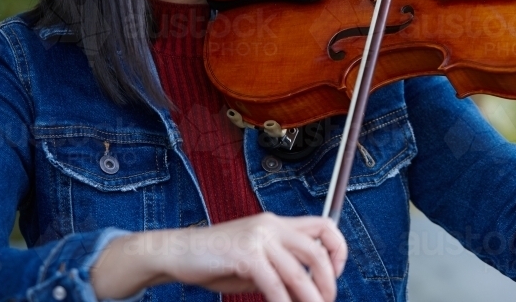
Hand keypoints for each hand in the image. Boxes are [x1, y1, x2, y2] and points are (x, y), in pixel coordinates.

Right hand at [91, 213, 347, 301]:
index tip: (337, 273)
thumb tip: (305, 288)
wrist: (178, 252)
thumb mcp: (254, 257)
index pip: (324, 225)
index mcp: (277, 222)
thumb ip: (280, 266)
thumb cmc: (215, 258)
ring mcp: (258, 238)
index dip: (338, 249)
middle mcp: (271, 225)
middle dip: (328, 282)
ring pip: (298, 271)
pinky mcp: (245, 255)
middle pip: (317, 251)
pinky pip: (274, 284)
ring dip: (309, 298)